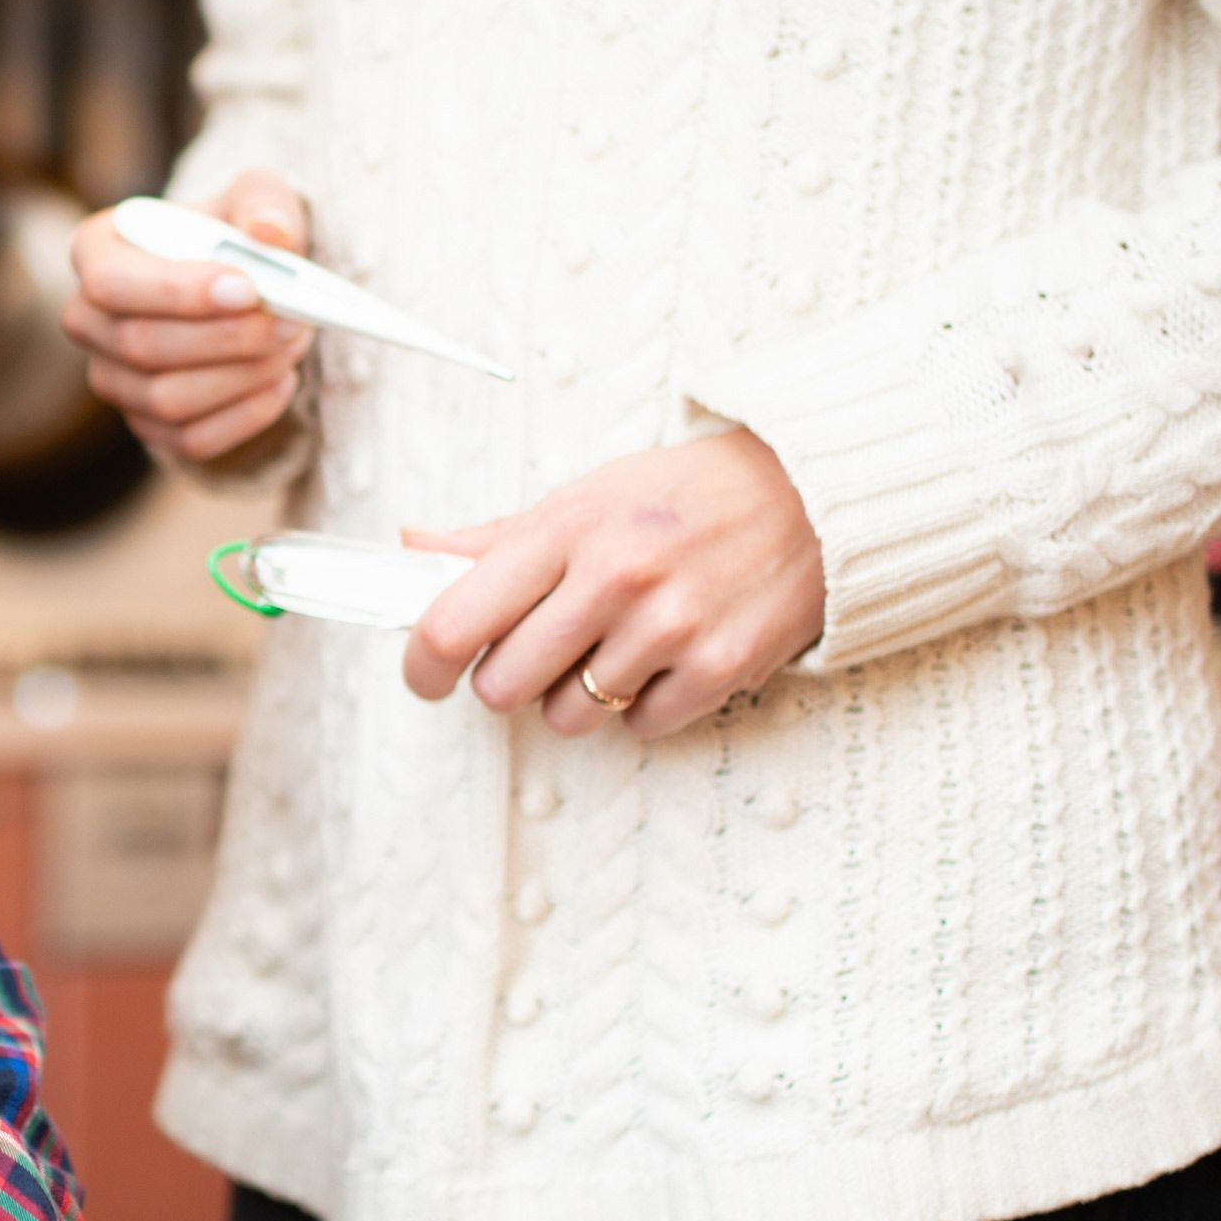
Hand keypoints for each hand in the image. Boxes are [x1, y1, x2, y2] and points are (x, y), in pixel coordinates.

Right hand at [63, 169, 314, 461]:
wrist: (244, 287)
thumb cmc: (236, 237)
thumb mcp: (256, 199)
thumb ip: (266, 204)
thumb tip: (270, 233)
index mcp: (97, 250)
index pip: (111, 282)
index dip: (178, 292)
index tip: (247, 289)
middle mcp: (88, 319)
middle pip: (141, 346)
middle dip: (227, 338)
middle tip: (293, 321)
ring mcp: (111, 378)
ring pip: (167, 400)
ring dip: (243, 376)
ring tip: (293, 345)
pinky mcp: (146, 424)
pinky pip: (190, 439)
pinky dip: (246, 416)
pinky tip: (280, 382)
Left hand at [402, 429, 826, 739]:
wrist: (810, 494)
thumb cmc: (682, 495)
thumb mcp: (585, 496)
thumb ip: (495, 536)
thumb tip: (410, 547)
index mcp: (566, 528)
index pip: (455, 621)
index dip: (423, 664)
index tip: (426, 675)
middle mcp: (615, 577)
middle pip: (503, 687)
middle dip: (508, 680)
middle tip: (541, 652)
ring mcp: (670, 626)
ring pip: (568, 717)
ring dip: (579, 696)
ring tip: (617, 644)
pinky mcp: (719, 668)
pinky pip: (640, 726)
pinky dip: (645, 705)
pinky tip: (668, 656)